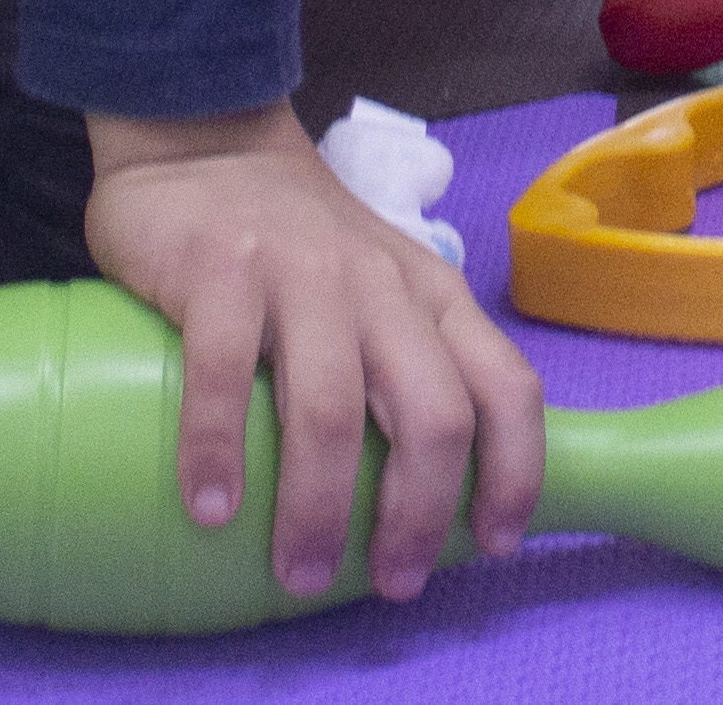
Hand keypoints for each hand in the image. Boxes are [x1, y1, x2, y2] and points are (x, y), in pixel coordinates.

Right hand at [84, 104, 541, 604]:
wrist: (206, 143)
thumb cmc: (297, 240)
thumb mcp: (380, 289)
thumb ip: (404, 360)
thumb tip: (420, 487)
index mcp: (434, 297)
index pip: (509, 386)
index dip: (516, 470)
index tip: (495, 544)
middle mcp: (384, 286)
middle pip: (435, 411)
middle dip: (421, 512)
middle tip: (392, 579)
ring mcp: (303, 275)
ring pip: (335, 405)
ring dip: (320, 504)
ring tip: (298, 571)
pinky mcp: (221, 270)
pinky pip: (225, 372)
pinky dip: (216, 450)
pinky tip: (208, 508)